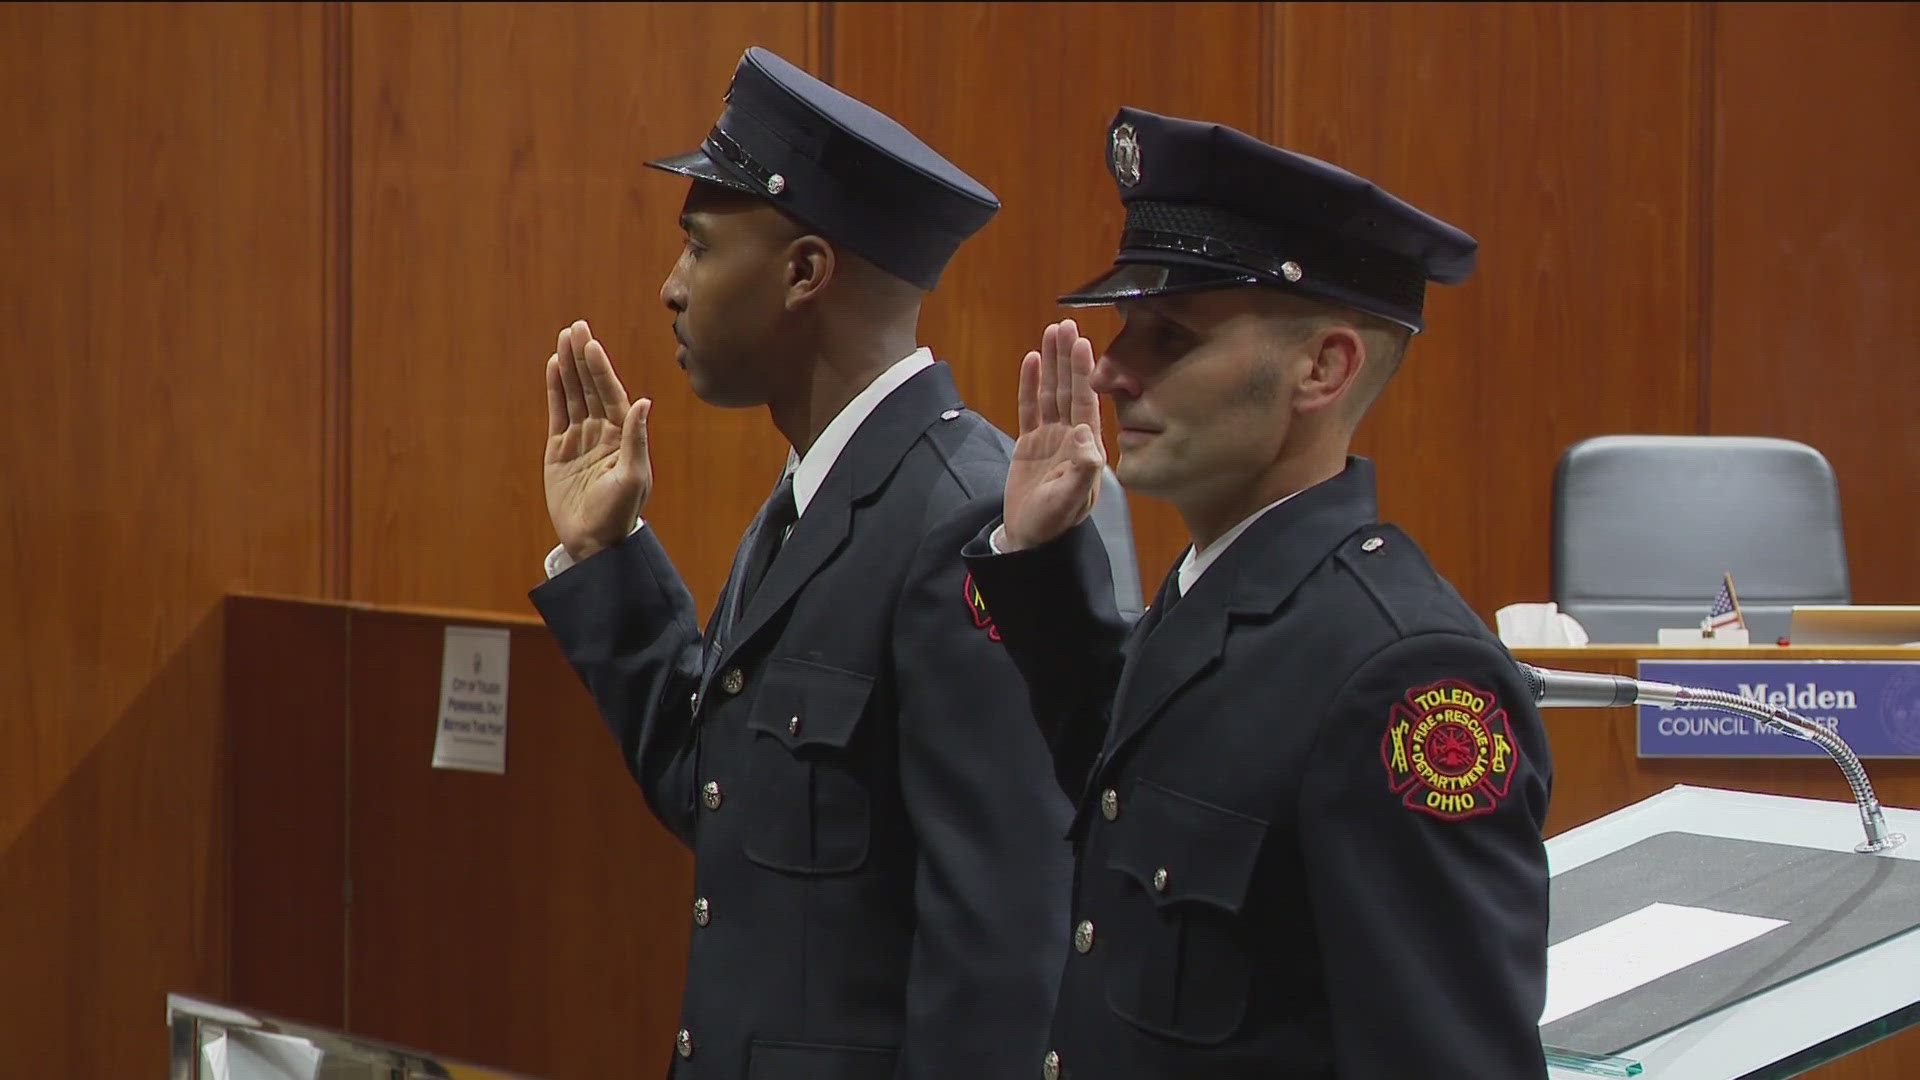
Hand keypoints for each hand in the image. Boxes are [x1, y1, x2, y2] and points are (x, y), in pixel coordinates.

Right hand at [543, 319, 651, 561]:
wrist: (594, 542)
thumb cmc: (618, 513)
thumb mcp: (632, 477)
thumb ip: (636, 440)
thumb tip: (644, 403)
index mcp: (622, 436)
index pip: (610, 393)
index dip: (601, 368)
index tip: (591, 343)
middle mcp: (603, 432)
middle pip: (591, 387)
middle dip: (583, 357)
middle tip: (576, 327)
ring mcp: (580, 439)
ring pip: (573, 395)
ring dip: (568, 367)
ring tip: (563, 339)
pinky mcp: (560, 449)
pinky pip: (557, 413)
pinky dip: (555, 390)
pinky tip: (553, 367)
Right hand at [1002, 319, 1103, 550]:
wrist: (1029, 538)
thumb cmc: (1053, 523)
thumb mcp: (1070, 500)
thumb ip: (1082, 469)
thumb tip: (1087, 432)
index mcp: (1087, 448)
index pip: (1086, 402)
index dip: (1084, 372)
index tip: (1083, 344)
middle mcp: (1072, 437)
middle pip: (1069, 389)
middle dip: (1067, 358)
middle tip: (1065, 325)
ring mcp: (1051, 437)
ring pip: (1051, 393)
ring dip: (1051, 364)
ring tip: (1050, 333)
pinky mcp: (1030, 442)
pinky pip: (1030, 407)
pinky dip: (1030, 384)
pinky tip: (1032, 361)